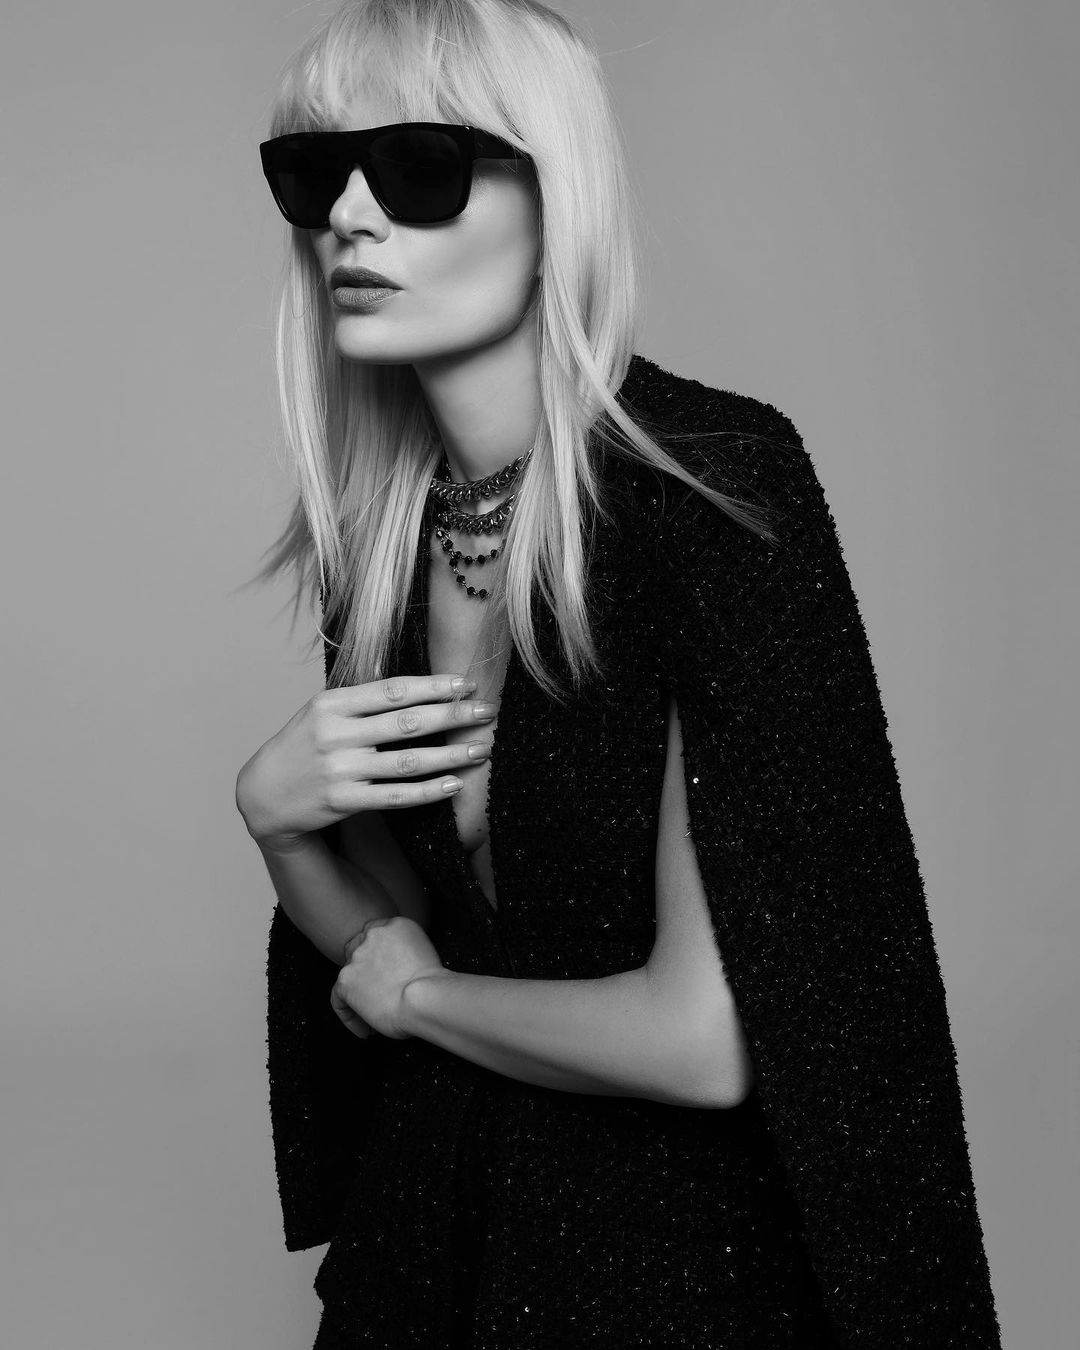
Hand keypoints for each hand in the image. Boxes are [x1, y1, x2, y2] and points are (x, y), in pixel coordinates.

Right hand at [234, 673, 498, 852]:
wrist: (262, 793)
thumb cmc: (302, 746)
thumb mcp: (321, 712)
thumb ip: (361, 699)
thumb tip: (414, 684)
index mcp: (333, 703)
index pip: (393, 690)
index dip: (433, 686)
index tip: (466, 684)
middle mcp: (336, 733)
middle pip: (407, 721)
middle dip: (452, 715)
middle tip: (486, 712)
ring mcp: (340, 768)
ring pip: (407, 760)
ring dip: (449, 755)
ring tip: (480, 750)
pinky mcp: (343, 800)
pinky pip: (394, 795)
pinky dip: (427, 790)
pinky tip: (453, 784)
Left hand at [330, 915, 447, 1040]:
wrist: (424, 998)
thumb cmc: (434, 985)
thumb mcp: (425, 954)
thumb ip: (406, 955)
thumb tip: (398, 975)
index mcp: (396, 925)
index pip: (377, 936)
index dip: (378, 956)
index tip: (385, 974)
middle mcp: (373, 935)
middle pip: (360, 951)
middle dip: (366, 973)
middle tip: (379, 994)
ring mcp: (357, 957)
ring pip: (350, 977)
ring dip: (361, 997)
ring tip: (377, 1019)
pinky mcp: (346, 980)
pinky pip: (339, 1000)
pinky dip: (350, 1017)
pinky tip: (366, 1030)